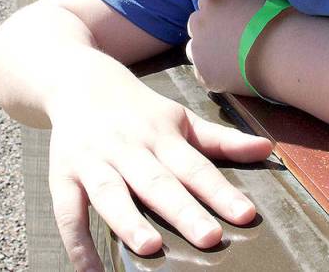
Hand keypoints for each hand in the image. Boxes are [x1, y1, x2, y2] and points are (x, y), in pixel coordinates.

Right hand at [46, 80, 272, 270]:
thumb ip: (220, 139)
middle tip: (209, 237)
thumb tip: (267, 148)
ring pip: (110, 193)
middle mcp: (127, 146)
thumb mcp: (179, 117)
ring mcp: (92, 160)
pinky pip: (68, 213)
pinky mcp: (62, 175)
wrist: (77, 80)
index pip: (195, 166)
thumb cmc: (138, 109)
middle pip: (156, 182)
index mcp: (160, 134)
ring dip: (128, 220)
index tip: (245, 215)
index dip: (220, 191)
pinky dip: (78, 244)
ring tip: (151, 248)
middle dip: (183, 210)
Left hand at [186, 0, 275, 94]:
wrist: (285, 52)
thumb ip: (241, 0)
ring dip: (208, 53)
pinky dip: (216, 75)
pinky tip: (235, 75)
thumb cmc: (281, 20)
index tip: (235, 23)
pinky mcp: (205, 75)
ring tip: (233, 60)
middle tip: (232, 42)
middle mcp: (199, 21)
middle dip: (210, 31)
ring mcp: (199, 49)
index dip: (221, 13)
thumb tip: (245, 5)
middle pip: (197, 25)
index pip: (208, 4)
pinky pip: (204, 74)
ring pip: (195, 50)